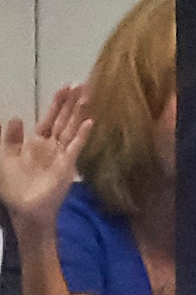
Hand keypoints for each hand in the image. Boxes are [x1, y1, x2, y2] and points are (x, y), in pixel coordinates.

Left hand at [0, 86, 89, 229]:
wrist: (26, 208)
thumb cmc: (14, 186)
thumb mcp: (5, 158)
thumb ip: (10, 139)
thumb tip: (15, 117)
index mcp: (36, 142)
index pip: (49, 117)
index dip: (57, 103)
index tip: (66, 87)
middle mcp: (51, 145)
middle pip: (64, 119)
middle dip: (72, 103)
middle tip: (83, 85)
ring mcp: (62, 153)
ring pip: (71, 128)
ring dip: (79, 113)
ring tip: (87, 97)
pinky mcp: (68, 164)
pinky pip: (76, 146)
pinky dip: (82, 134)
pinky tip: (88, 122)